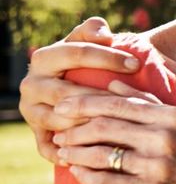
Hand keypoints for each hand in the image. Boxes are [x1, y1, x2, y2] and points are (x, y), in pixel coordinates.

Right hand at [19, 17, 141, 161]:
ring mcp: (31, 112)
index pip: (77, 54)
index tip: (136, 63)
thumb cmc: (84, 59)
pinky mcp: (36, 135)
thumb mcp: (85, 41)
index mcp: (43, 58)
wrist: (67, 83)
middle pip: (68, 92)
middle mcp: (31, 85)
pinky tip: (97, 153)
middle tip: (131, 100)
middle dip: (102, 96)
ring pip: (60, 121)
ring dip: (88, 125)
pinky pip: (50, 148)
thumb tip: (103, 33)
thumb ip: (92, 30)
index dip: (108, 57)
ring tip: (119, 126)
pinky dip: (71, 153)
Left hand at [52, 86, 175, 183]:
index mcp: (172, 117)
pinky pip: (110, 181)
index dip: (84, 103)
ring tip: (62, 153)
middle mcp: (165, 137)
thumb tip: (115, 84)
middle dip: (74, 127)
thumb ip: (150, 104)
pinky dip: (89, 177)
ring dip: (77, 152)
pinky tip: (78, 175)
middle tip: (56, 131)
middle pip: (105, 125)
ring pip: (103, 153)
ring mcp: (159, 165)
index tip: (63, 106)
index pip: (118, 103)